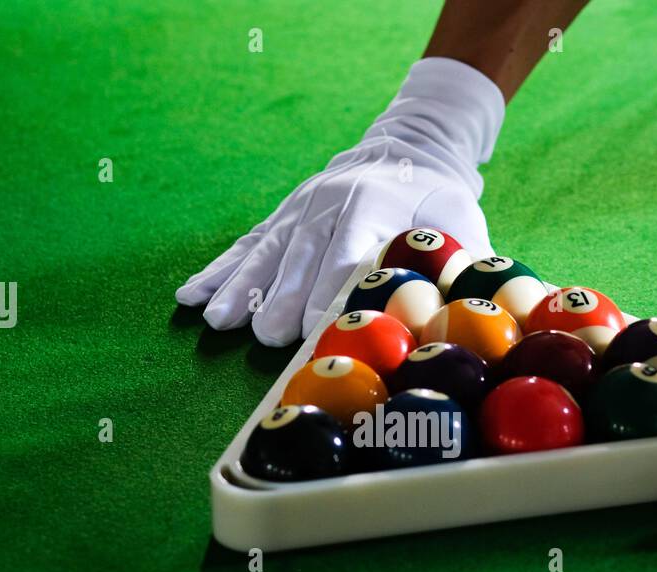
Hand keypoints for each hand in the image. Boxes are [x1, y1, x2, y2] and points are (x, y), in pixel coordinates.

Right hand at [176, 58, 503, 346]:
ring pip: (266, 251)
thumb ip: (462, 266)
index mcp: (373, 205)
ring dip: (240, 288)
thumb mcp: (462, 226)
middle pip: (301, 257)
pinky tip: (190, 296)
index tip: (316, 327)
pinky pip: (246, 245)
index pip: (347, 252)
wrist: (409, 147)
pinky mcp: (281, 218)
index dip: (330, 290)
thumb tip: (466, 315)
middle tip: (267, 339)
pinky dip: (219, 271)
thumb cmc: (439, 201)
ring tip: (218, 322)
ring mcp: (298, 210)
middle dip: (283, 299)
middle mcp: (327, 203)